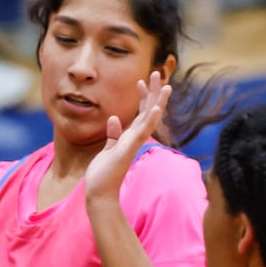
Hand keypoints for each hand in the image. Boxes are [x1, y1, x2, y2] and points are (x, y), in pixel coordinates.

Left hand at [84, 73, 170, 207]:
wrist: (100, 194)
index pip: (140, 113)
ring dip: (157, 102)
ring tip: (166, 86)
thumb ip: (113, 134)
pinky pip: (140, 134)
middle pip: (148, 112)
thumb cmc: (103, 174)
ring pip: (149, 120)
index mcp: (129, 137)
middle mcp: (134, 139)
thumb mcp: (107, 149)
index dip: (142, 97)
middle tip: (158, 73)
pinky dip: (148, 121)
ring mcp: (133, 144)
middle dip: (153, 92)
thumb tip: (114, 119)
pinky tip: (154, 109)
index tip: (140, 80)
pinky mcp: (128, 151)